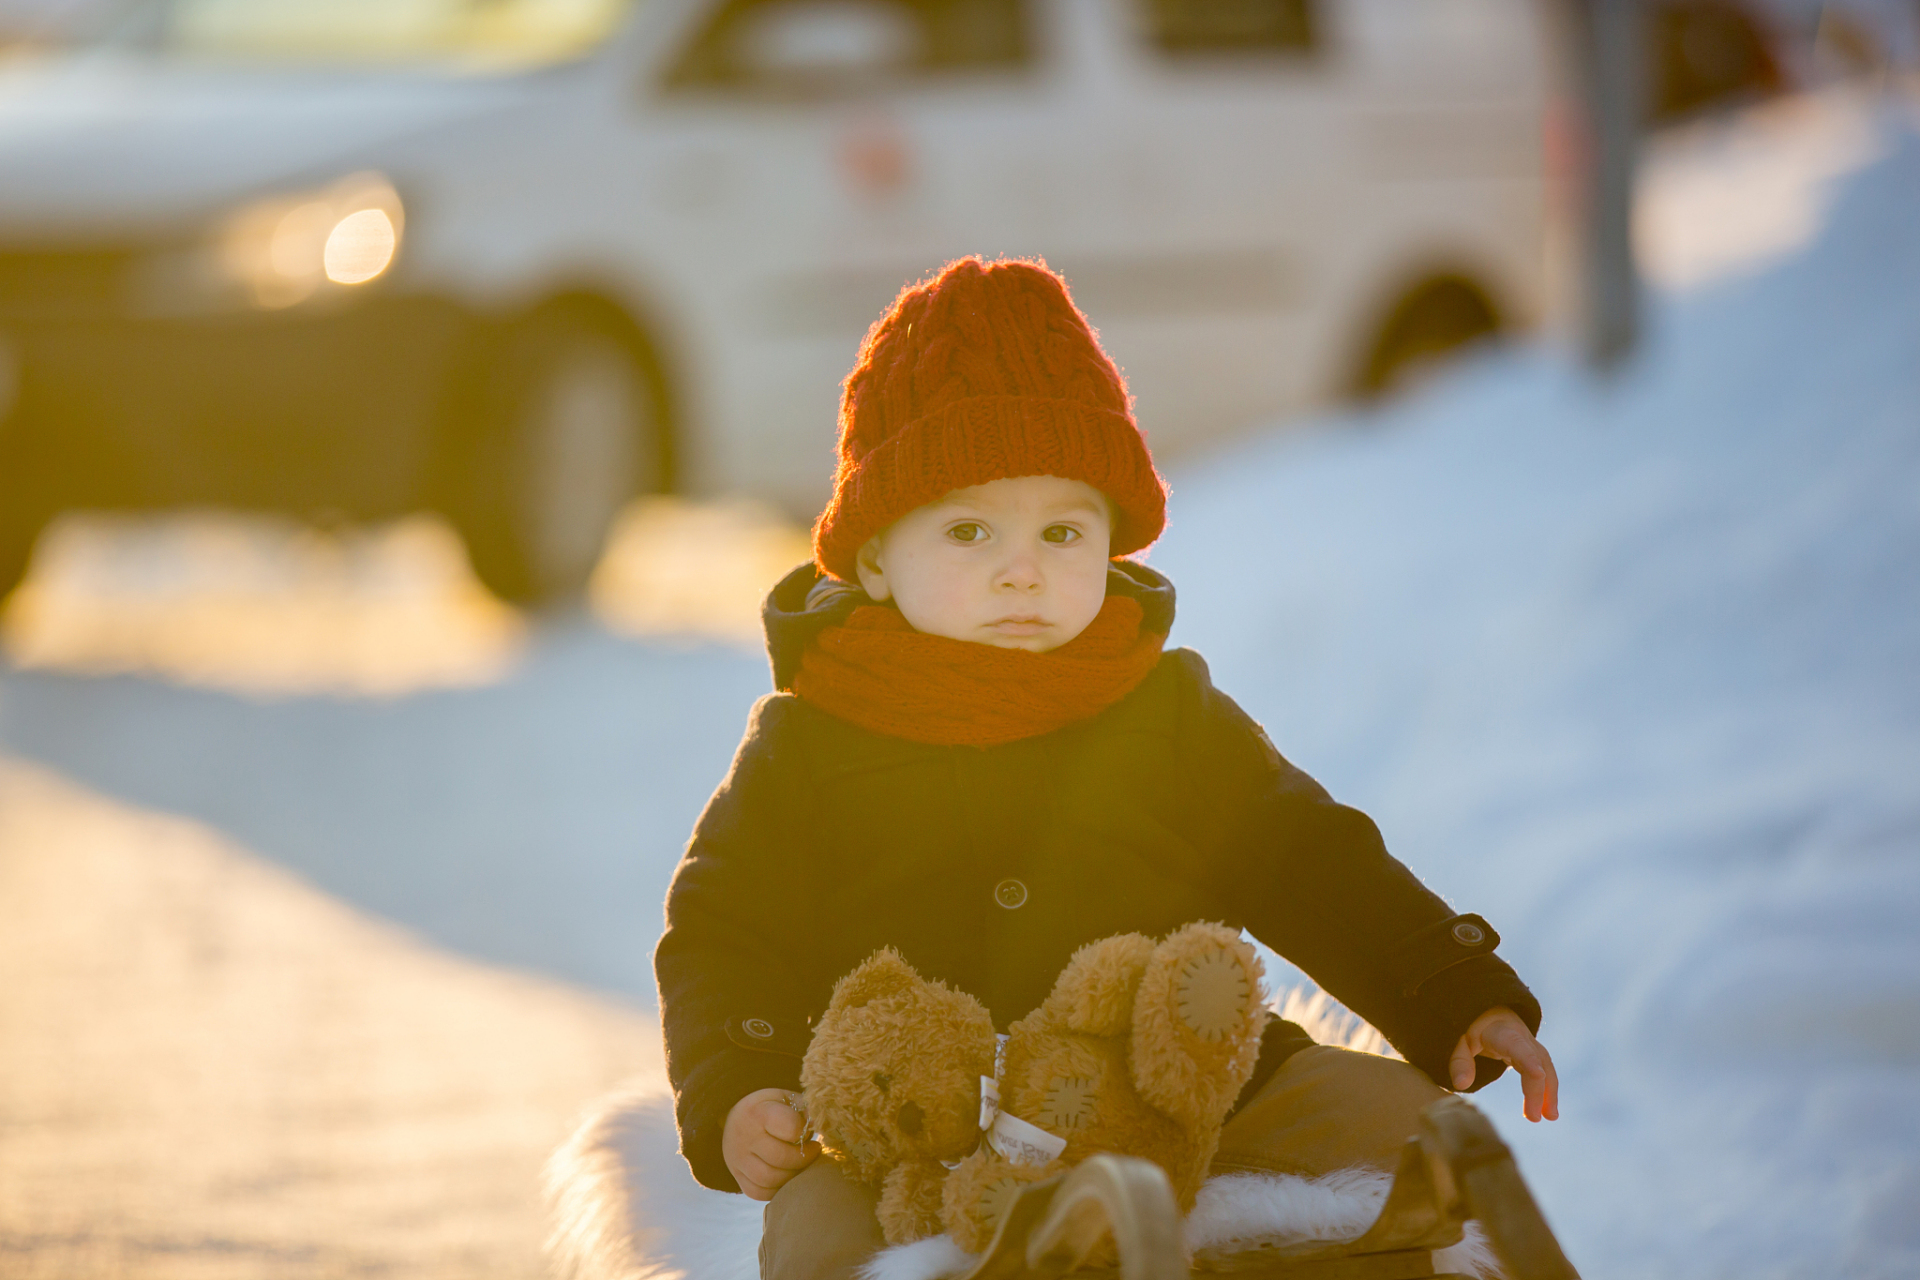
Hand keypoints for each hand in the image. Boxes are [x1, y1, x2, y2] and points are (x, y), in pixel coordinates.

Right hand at [723, 1087, 819, 1200]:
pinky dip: (776, 1190)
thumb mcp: (785, 1099)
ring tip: (800, 1165)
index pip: (790, 1128)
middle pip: (781, 1158)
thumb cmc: (768, 1108)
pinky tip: (785, 1177)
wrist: (734, 1119)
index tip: (809, 1133)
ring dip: (792, 1176)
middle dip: (804, 1159)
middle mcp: (745, 1137)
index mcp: (759, 1113)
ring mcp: (738, 1159)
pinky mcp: (737, 1176)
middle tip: (812, 1152)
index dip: (805, 1132)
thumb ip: (804, 1109)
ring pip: (769, 1179)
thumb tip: (821, 1123)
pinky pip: (758, 1192)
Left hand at [1449, 1006, 1559, 1122]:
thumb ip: (1459, 1060)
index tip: (1538, 1075)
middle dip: (1538, 1089)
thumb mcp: (1458, 1038)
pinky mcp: (1531, 1052)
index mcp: (1502, 1031)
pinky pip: (1543, 1069)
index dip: (1528, 1059)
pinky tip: (1546, 1108)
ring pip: (1545, 1066)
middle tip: (1534, 1117)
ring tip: (1549, 1117)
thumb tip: (1461, 1085)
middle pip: (1536, 1061)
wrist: (1487, 1008)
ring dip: (1549, 1092)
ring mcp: (1529, 1043)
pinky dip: (1547, 1089)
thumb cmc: (1471, 1023)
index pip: (1517, 1045)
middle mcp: (1521, 1036)